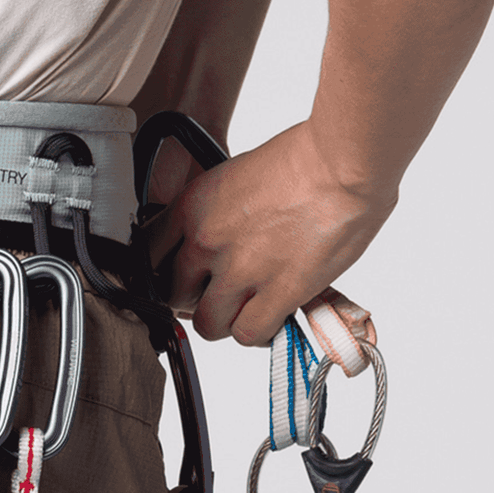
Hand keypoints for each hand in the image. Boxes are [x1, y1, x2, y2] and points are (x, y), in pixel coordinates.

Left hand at [152, 121, 395, 344]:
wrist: (344, 162)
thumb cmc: (305, 158)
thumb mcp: (238, 176)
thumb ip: (217, 212)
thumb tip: (218, 239)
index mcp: (193, 206)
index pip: (149, 256)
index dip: (163, 273)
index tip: (179, 277)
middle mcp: (208, 241)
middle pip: (174, 297)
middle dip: (195, 300)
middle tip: (218, 296)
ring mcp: (240, 271)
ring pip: (208, 325)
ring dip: (226, 322)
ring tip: (247, 309)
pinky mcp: (276, 293)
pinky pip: (248, 334)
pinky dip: (258, 332)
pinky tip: (271, 317)